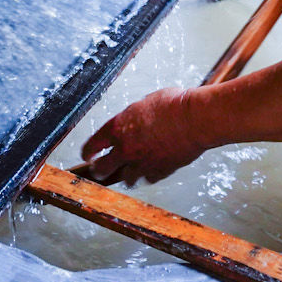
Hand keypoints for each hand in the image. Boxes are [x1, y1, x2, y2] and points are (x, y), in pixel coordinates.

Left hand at [79, 88, 210, 185]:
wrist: (194, 119)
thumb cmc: (174, 105)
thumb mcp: (145, 103)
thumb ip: (134, 116)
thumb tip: (134, 120)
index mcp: (118, 127)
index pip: (93, 145)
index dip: (87, 152)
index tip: (87, 156)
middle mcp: (126, 148)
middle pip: (102, 169)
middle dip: (99, 171)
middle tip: (100, 171)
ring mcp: (142, 163)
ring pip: (125, 178)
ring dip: (125, 175)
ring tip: (127, 173)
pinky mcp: (159, 171)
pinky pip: (148, 179)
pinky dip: (148, 176)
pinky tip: (150, 171)